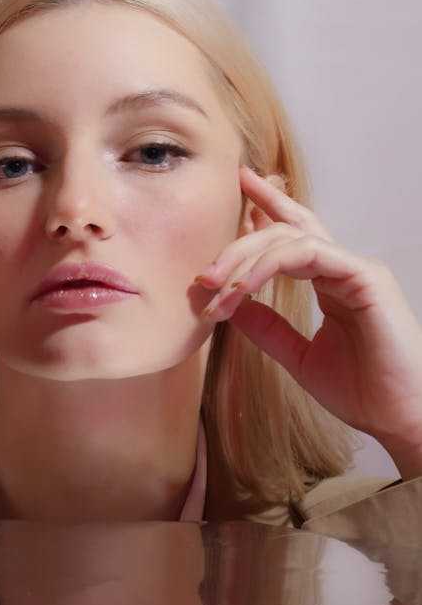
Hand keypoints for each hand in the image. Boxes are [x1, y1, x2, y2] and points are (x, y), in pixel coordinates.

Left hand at [196, 167, 421, 477]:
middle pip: (283, 230)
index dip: (266, 206)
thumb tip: (233, 305)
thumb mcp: (299, 356)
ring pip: (288, 238)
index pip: (293, 234)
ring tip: (216, 290)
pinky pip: (307, 253)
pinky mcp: (364, 276)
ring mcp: (355, 268)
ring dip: (244, 261)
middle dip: (238, 242)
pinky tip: (242, 288)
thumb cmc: (362, 391)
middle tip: (204, 273)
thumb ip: (268, 328)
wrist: (400, 418)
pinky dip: (267, 266)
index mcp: (330, 281)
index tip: (239, 187)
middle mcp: (342, 268)